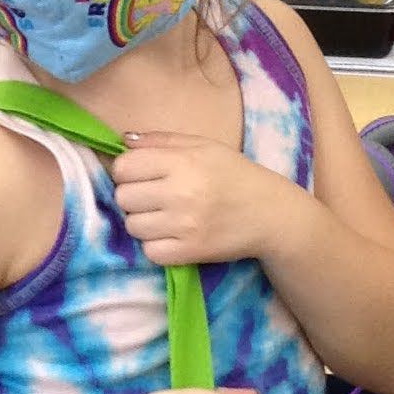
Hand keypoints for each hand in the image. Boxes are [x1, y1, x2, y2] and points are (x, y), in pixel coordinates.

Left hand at [112, 131, 289, 266]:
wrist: (270, 213)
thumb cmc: (234, 173)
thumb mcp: (202, 146)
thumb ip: (161, 140)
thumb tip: (123, 141)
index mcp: (182, 162)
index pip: (124, 167)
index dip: (127, 171)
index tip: (140, 175)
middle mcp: (181, 193)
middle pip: (123, 198)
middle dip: (133, 196)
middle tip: (152, 197)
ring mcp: (185, 225)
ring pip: (132, 226)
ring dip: (142, 222)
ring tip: (163, 216)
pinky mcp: (190, 252)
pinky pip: (150, 252)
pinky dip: (155, 245)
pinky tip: (170, 235)